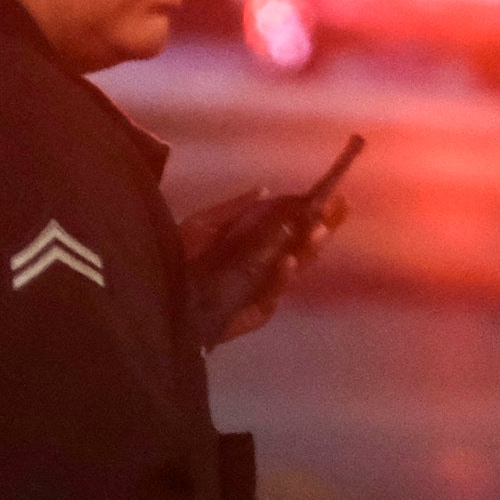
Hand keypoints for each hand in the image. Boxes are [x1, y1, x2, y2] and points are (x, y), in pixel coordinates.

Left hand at [177, 183, 348, 347]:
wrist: (159, 300)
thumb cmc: (177, 262)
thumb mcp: (203, 226)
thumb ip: (234, 209)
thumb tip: (265, 189)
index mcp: (256, 242)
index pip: (290, 223)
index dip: (310, 209)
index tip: (331, 193)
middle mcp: (266, 263)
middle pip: (302, 244)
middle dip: (322, 225)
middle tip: (341, 206)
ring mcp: (265, 287)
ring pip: (295, 266)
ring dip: (309, 248)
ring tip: (321, 229)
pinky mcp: (259, 310)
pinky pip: (274, 291)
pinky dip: (282, 276)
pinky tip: (289, 260)